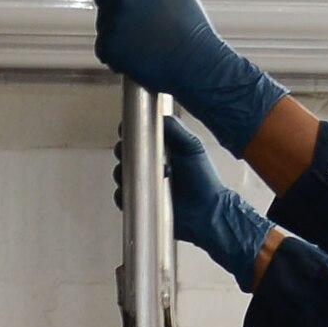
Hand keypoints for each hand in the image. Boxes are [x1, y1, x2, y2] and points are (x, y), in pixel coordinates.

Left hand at [93, 0, 285, 155]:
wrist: (195, 65)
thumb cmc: (190, 24)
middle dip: (117, 1)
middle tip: (144, 16)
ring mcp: (112, 24)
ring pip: (103, 19)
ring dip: (117, 26)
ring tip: (146, 36)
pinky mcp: (108, 48)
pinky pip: (103, 44)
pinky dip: (115, 49)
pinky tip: (138, 51)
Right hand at [113, 117, 274, 291]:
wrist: (207, 210)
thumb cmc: (203, 178)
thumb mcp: (191, 145)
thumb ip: (174, 128)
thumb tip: (156, 116)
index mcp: (159, 149)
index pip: (136, 136)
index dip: (129, 132)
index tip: (128, 129)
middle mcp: (148, 165)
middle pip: (123, 152)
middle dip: (124, 150)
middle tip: (137, 152)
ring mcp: (143, 184)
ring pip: (120, 173)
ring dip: (130, 172)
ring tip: (158, 174)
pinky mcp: (139, 202)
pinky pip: (122, 196)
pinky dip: (126, 193)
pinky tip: (146, 191)